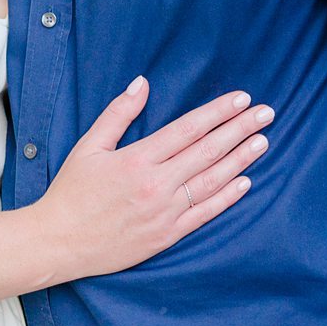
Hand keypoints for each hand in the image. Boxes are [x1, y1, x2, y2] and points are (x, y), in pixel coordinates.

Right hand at [30, 77, 270, 283]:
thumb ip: (118, 114)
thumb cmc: (71, 191)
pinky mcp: (167, 235)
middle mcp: (156, 184)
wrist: (60, 242)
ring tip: (263, 141)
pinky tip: (245, 182)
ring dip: (241, 159)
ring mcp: (165, 212)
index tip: (241, 98)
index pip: (188, 129)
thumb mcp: (89, 146)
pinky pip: (205, 214)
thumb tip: (142, 84)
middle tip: (266, 113)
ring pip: (212, 181)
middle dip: (240, 129)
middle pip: (208, 151)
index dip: (218, 112)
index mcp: (137, 159)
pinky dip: (227, 197)